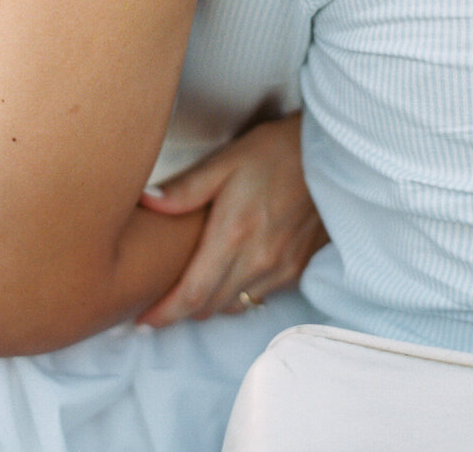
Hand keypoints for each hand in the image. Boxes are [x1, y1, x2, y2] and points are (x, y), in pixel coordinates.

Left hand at [134, 113, 327, 326]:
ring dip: (209, 303)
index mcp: (232, 235)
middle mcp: (257, 262)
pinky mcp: (297, 270)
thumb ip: (185, 189)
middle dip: (181, 310)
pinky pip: (258, 296)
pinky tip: (228, 274)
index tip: (142, 321)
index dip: (164, 314)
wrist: (331, 156)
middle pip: (209, 307)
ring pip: (233, 306)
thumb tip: (145, 203)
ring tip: (191, 287)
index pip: (191, 294)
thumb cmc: (274, 152)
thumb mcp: (225, 161)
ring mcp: (280, 270)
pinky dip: (237, 293)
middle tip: (159, 299)